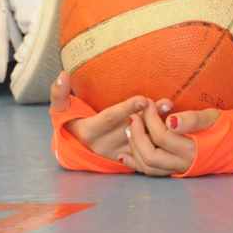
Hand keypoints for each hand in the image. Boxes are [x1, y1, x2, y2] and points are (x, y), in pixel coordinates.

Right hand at [52, 71, 168, 162]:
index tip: (143, 99)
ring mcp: (118, 152)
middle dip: (150, 117)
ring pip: (142, 140)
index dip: (126, 109)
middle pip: (131, 129)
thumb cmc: (69, 123)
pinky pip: (146, 151)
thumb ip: (59, 93)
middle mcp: (105, 144)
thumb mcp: (59, 109)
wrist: (75, 148)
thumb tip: (63, 74)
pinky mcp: (128, 158)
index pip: (110, 118)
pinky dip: (160, 140)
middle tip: (166, 103)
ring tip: (173, 112)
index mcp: (90, 131)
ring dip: (158, 127)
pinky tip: (174, 128)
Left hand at [120, 107, 220, 176]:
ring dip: (135, 148)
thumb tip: (170, 121)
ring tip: (130, 129)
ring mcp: (178, 170)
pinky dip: (135, 163)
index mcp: (192, 149)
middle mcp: (183, 163)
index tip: (149, 104)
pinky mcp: (174, 171)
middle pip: (150, 155)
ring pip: (147, 166)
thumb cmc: (225, 128)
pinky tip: (125, 154)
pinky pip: (151, 172)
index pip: (162, 136)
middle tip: (134, 117)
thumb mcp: (212, 117)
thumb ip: (192, 119)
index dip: (151, 119)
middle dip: (138, 134)